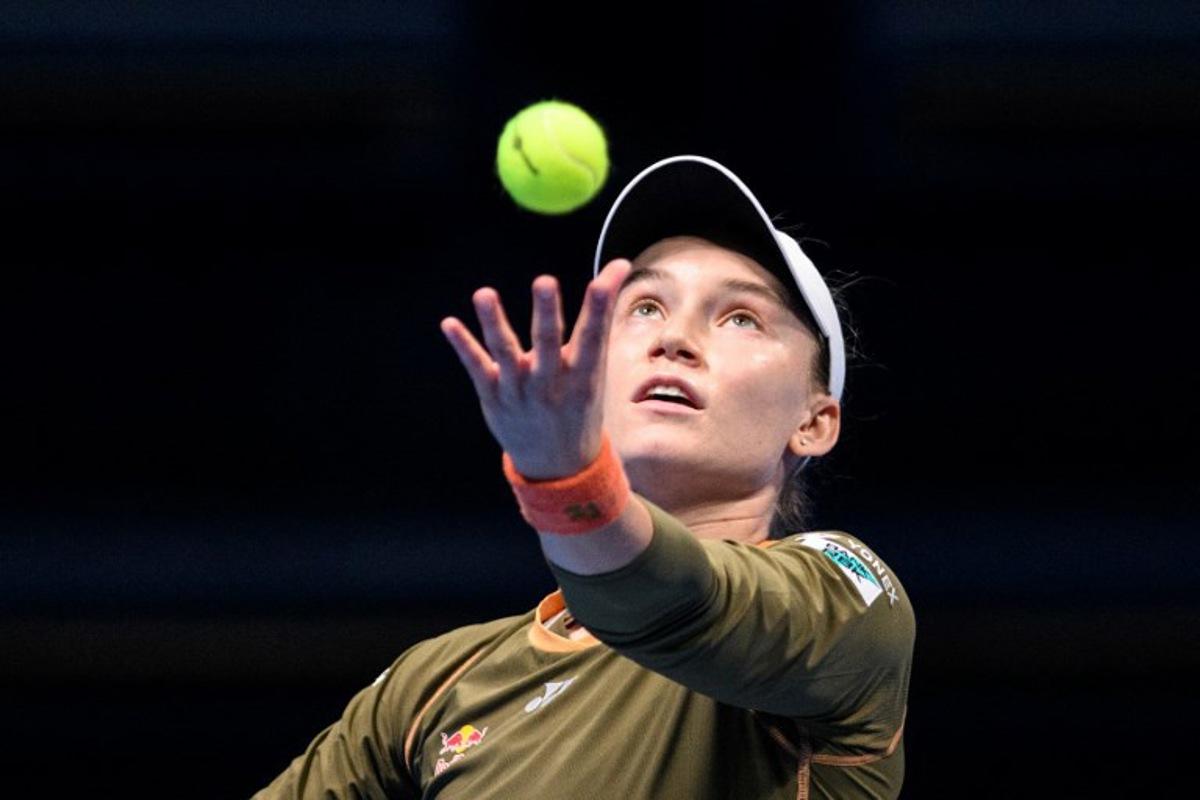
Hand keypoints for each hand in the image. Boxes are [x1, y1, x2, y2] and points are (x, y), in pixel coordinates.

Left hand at [439, 258, 632, 479]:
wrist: (558, 466)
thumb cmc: (578, 406)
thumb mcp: (595, 370)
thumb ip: (599, 318)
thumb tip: (617, 267)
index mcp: (583, 377)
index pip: (593, 336)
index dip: (599, 306)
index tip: (605, 278)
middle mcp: (551, 383)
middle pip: (547, 344)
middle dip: (546, 313)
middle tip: (545, 282)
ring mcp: (519, 391)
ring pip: (505, 353)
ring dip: (494, 322)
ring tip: (484, 293)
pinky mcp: (493, 396)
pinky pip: (477, 368)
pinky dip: (463, 346)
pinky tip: (449, 324)